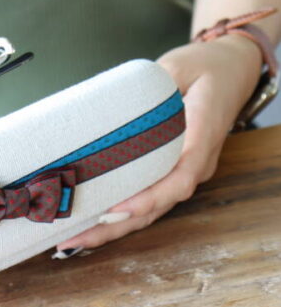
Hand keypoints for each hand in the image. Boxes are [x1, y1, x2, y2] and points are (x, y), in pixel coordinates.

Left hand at [54, 34, 262, 256]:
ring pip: (149, 211)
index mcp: (202, 139)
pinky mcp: (170, 172)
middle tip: (76, 239)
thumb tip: (114, 106)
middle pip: (156, 207)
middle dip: (115, 227)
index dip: (149, 199)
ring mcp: (183, 172)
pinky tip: (93, 223)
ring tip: (75, 240)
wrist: (230, 72)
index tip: (116, 209)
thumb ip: (152, 86)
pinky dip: (120, 215)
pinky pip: (147, 200)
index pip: (179, 180)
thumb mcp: (179, 66)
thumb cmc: (207, 67)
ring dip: (112, 229)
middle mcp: (194, 164)